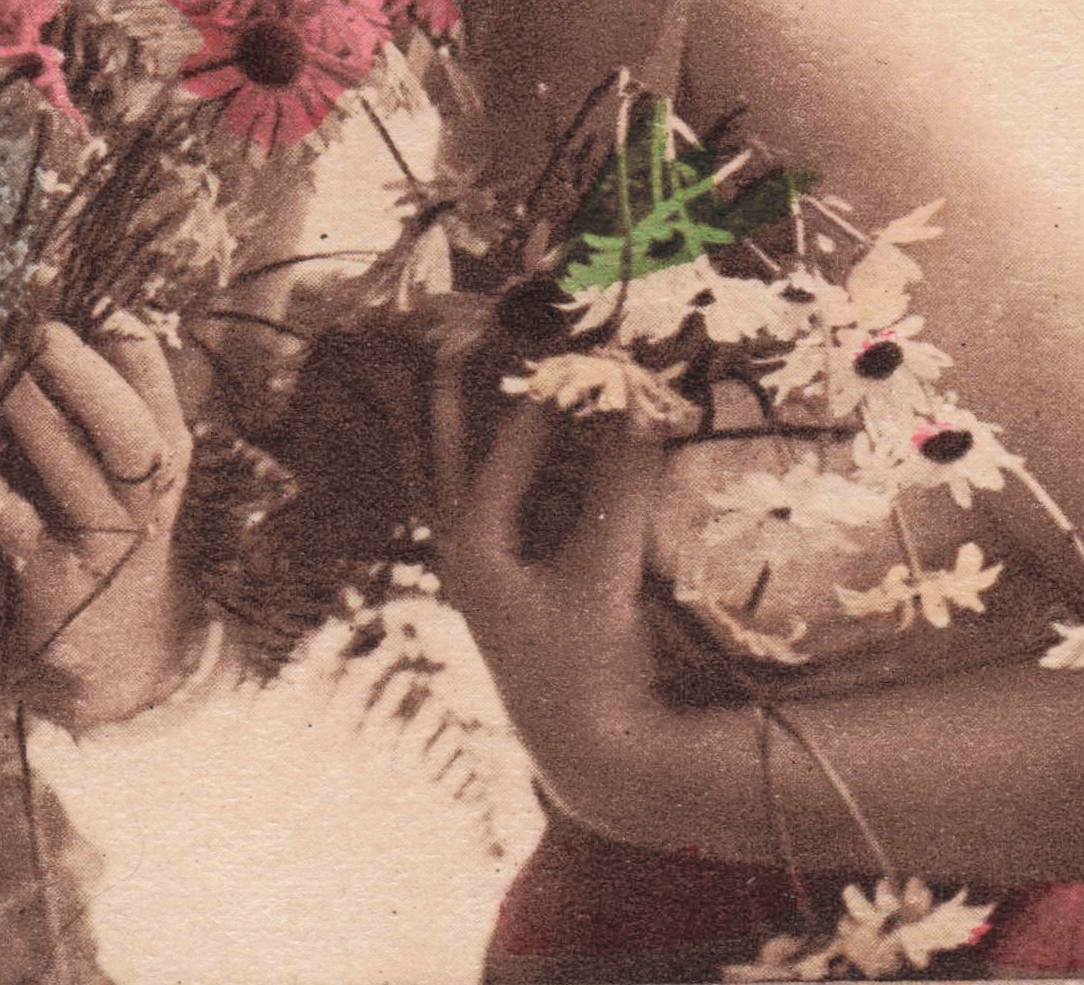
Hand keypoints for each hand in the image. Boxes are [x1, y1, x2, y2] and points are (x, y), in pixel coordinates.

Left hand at [0, 316, 201, 728]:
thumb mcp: (124, 479)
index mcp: (164, 470)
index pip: (162, 402)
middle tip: (44, 334)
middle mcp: (143, 507)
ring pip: (74, 471)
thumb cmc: (106, 540)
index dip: (136, 353)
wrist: (119, 661)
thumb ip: (110, 409)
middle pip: (131, 435)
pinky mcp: (52, 584)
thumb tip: (94, 321)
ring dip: (32, 417)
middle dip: (87, 379)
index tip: (108, 312)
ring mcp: (100, 548)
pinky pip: (15, 525)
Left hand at [428, 328, 675, 793]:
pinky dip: (474, 469)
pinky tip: (485, 448)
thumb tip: (641, 405)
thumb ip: (621, 486)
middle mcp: (462, 554)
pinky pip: (472, 509)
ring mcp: (475, 573)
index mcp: (474, 547)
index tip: (569, 344)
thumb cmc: (592, 668)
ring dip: (448, 425)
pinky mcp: (500, 590)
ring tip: (442, 364)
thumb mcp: (604, 575)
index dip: (542, 393)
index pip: (506, 448)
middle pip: (442, 451)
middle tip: (448, 326)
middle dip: (448, 391)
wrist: (594, 757)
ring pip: (446, 478)